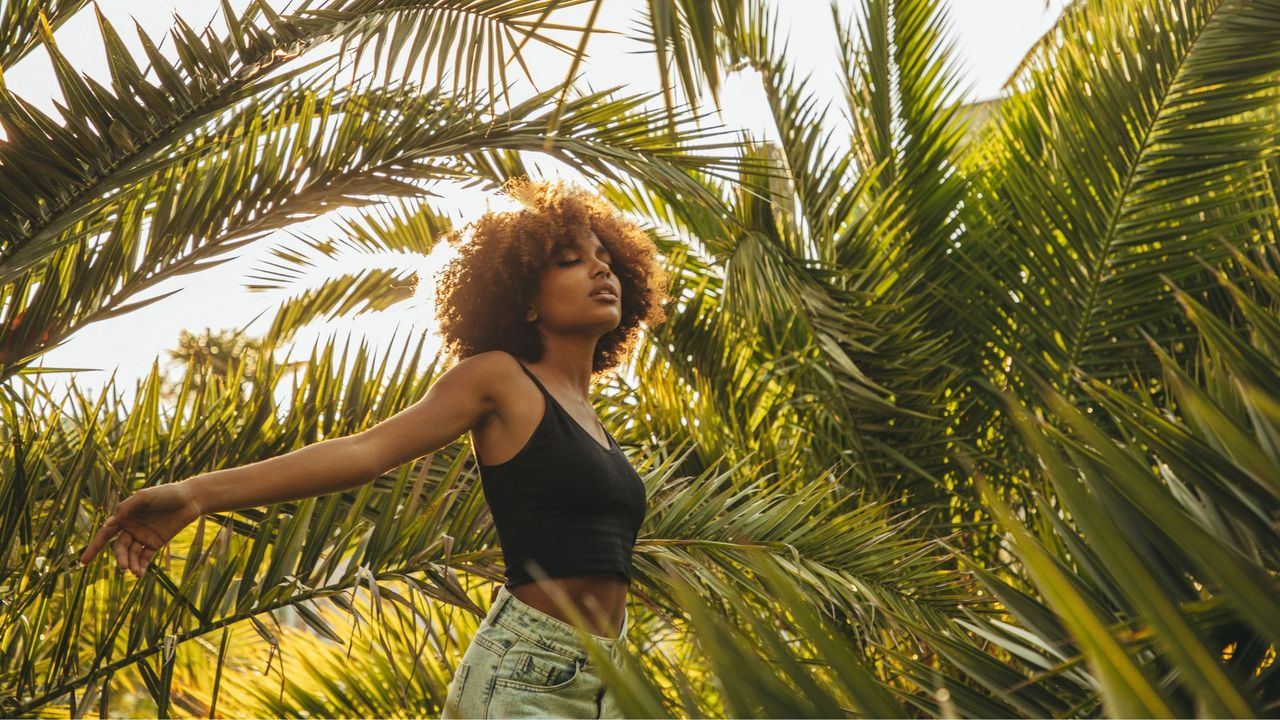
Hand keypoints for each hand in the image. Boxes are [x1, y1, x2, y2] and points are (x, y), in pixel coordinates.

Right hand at [79, 482, 203, 576]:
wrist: (190, 499)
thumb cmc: (167, 493)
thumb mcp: (145, 497)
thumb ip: (127, 508)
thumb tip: (108, 524)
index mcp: (124, 516)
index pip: (105, 534)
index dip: (94, 548)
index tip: (83, 562)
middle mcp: (131, 528)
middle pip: (119, 548)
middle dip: (120, 558)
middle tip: (124, 567)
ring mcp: (143, 536)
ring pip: (131, 554)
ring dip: (130, 564)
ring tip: (134, 572)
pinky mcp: (155, 543)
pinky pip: (144, 557)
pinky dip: (140, 566)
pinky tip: (139, 574)